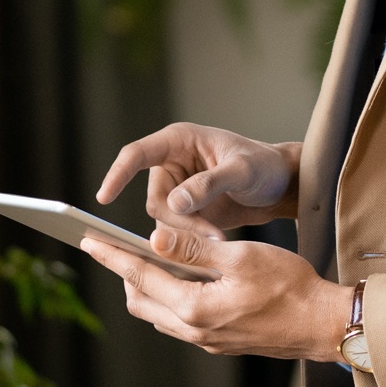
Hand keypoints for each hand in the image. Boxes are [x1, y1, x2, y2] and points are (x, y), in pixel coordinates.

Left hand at [79, 230, 352, 361]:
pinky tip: (184, 277)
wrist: (323, 324)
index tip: (89, 241)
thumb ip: (194, 250)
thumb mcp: (240, 257)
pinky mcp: (220, 342)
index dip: (112, 256)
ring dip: (148, 286)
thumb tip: (154, 239)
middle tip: (117, 245)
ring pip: (159, 313)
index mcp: (194, 308)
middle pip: (142, 300)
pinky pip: (181, 320)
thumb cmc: (290, 286)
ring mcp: (207, 340)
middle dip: (125, 272)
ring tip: (148, 257)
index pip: (140, 277)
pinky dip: (171, 297)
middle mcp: (194, 330)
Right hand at [96, 123, 298, 238]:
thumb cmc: (263, 165)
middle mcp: (172, 165)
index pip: (136, 154)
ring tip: (219, 238)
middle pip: (154, 199)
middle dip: (178, 221)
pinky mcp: (186, 213)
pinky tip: (215, 245)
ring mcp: (177, 190)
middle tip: (210, 233)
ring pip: (164, 221)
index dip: (117, 174)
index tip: (104, 197)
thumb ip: (209, 183)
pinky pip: (176, 232)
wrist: (281, 185)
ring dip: (187, 235)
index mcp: (178, 141)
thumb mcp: (241, 170)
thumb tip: (175, 202)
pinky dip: (192, 242)